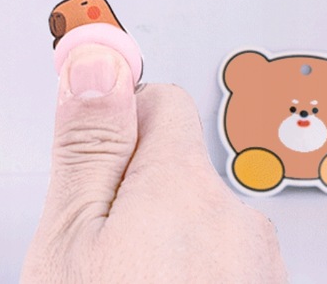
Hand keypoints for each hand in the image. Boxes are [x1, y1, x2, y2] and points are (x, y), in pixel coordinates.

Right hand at [21, 44, 287, 282]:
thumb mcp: (70, 237)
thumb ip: (85, 147)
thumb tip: (95, 64)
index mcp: (183, 186)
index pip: (158, 99)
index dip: (113, 125)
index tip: (91, 151)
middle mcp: (236, 219)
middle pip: (173, 163)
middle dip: (132, 190)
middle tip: (97, 244)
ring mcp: (257, 264)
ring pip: (192, 216)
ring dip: (159, 236)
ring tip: (124, 279)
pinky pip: (216, 257)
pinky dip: (185, 268)